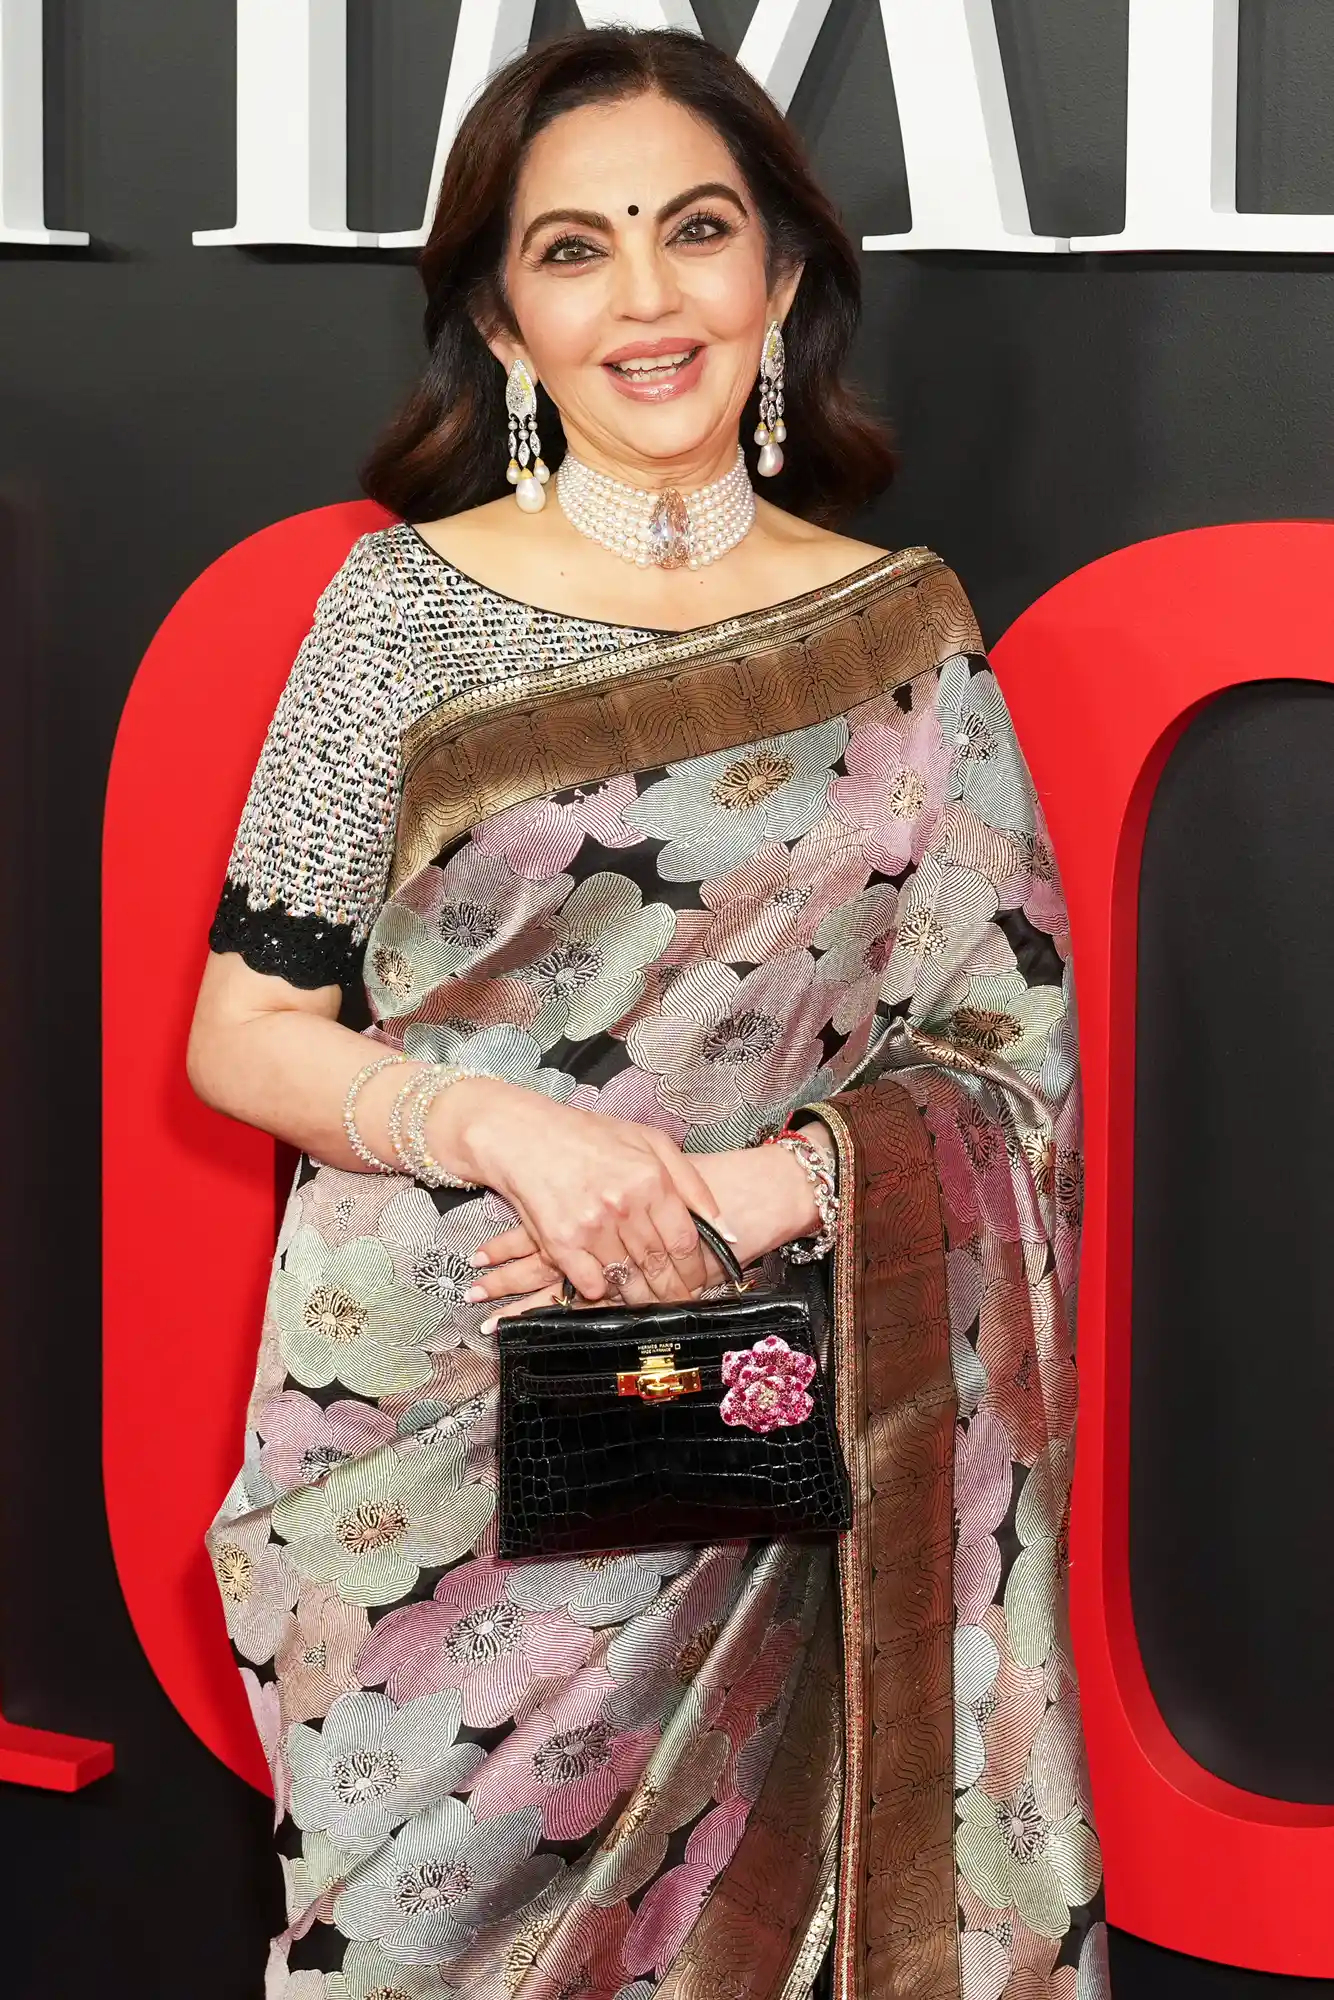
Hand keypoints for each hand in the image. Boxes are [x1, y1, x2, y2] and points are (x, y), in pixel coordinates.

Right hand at [465, 1133, 822, 1328]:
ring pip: (628, 1280)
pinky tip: (612, 1289)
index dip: (697, 1269)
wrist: (525, 1137)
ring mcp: (590, 1227)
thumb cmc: (590, 1137)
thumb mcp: (651, 1143)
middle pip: (660, 1266)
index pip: (685, 1242)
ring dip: (643, 1297)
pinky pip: (592, 1285)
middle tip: (682, 1302)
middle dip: (676, 1292)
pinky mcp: (560, 1243)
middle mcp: (622, 1206)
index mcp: (650, 1180)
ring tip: (652, 1301)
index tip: (702, 1282)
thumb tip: (726, 1228)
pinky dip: (604, 1292)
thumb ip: (693, 1184)